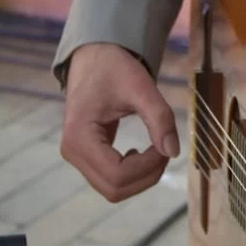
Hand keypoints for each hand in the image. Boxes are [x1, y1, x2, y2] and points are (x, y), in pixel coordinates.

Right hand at [60, 43, 179, 202]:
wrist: (95, 56)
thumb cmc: (115, 68)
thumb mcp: (141, 87)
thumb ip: (159, 118)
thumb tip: (173, 152)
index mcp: (79, 136)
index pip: (117, 175)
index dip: (147, 167)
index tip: (165, 146)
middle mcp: (72, 152)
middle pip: (114, 189)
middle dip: (146, 176)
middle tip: (164, 150)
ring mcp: (76, 156)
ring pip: (113, 190)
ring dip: (141, 177)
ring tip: (155, 151)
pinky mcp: (84, 156)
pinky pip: (110, 180)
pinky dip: (132, 174)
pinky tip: (140, 155)